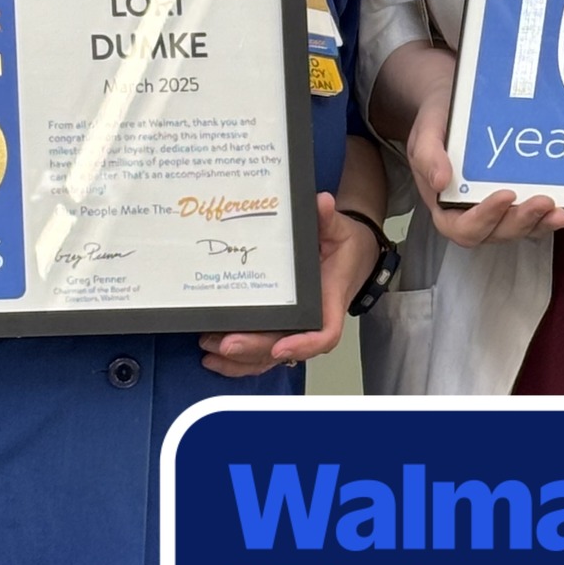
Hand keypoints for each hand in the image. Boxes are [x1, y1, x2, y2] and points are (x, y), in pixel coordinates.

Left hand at [200, 194, 367, 376]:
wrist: (353, 258)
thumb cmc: (345, 248)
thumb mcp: (340, 231)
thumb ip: (328, 220)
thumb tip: (322, 202)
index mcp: (328, 302)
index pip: (324, 334)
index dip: (303, 345)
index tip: (280, 346)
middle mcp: (311, 322)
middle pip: (284, 347)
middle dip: (254, 348)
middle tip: (226, 343)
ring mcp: (294, 330)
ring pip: (268, 357)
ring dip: (240, 360)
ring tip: (210, 348)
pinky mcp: (280, 329)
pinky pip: (260, 354)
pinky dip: (238, 362)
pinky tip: (213, 357)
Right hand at [407, 69, 563, 246]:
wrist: (453, 106)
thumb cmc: (438, 122)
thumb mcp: (424, 134)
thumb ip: (428, 156)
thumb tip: (440, 181)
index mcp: (446, 206)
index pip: (463, 227)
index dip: (485, 218)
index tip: (505, 195)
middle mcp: (474, 214)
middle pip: (498, 233)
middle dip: (523, 220)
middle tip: (545, 202)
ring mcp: (500, 211)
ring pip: (522, 229)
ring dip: (543, 224)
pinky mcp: (519, 201)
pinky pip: (538, 218)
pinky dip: (556, 218)